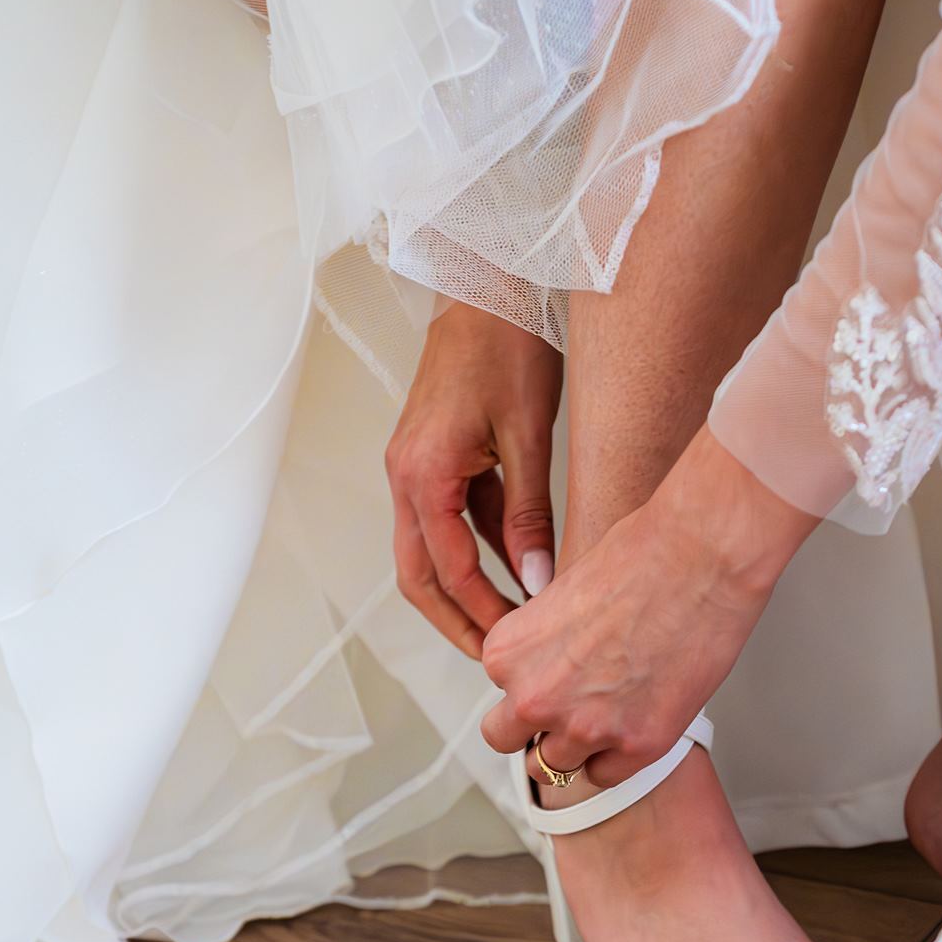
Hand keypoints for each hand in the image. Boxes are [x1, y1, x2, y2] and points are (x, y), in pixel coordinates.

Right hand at [386, 304, 562, 659]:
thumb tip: (536, 581)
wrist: (488, 284)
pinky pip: (449, 520)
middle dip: (457, 621)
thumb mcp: (528, 435)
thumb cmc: (506, 343)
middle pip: (419, 577)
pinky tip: (518, 567)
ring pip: (429, 552)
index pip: (449, 571)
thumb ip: (529, 515)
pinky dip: (476, 550)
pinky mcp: (433, 457)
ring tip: (512, 622)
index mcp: (422, 474)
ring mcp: (414, 467)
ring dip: (465, 590)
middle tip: (498, 657)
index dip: (482, 615)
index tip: (515, 645)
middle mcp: (405, 475)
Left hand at [481, 427, 817, 783]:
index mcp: (508, 653)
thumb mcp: (563, 591)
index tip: (553, 676)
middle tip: (567, 707)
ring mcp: (587, 727)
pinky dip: (617, 757)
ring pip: (555, 768)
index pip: (497, 690)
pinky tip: (635, 721)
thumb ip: (543, 641)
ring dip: (576, 745)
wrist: (703, 555)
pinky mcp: (639, 745)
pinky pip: (607, 775)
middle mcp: (536, 697)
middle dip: (532, 727)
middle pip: (508, 739)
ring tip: (609, 712)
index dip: (527, 681)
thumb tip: (548, 664)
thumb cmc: (643, 553)